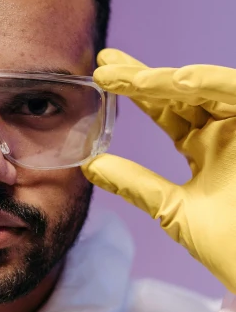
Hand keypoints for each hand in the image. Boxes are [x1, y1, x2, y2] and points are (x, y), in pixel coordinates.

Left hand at [82, 49, 235, 292]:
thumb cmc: (231, 248)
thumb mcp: (173, 210)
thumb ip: (135, 184)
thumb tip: (90, 165)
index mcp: (206, 147)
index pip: (165, 110)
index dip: (134, 91)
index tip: (100, 76)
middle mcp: (226, 131)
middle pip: (179, 91)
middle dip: (141, 74)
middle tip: (104, 63)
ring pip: (204, 88)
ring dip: (165, 79)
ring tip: (126, 76)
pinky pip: (235, 91)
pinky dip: (210, 82)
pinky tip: (178, 80)